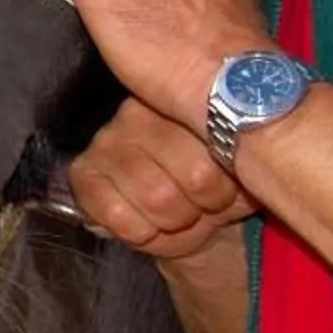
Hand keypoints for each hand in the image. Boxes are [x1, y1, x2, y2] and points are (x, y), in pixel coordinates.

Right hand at [69, 97, 254, 258]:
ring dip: (177, 223)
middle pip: (197, 175)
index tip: (230, 190)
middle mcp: (139, 110)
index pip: (223, 139)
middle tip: (204, 206)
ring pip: (158, 198)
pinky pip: (119, 215)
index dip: (232, 181)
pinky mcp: (83, 173)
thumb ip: (246, 145)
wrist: (192, 223)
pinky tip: (148, 226)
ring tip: (180, 216)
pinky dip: (142, 234)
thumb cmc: (219, 189)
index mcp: (185, 98)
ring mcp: (106, 139)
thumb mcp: (245, 167)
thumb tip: (250, 143)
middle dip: (208, 206)